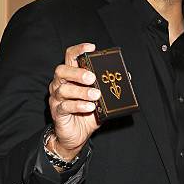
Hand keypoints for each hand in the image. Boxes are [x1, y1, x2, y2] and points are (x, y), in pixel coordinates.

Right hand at [48, 42, 101, 159]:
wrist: (76, 136)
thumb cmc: (87, 115)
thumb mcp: (101, 100)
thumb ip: (109, 88)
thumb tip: (126, 76)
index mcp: (70, 77)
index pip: (70, 57)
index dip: (79, 50)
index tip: (91, 47)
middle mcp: (60, 85)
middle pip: (62, 70)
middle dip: (77, 72)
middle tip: (92, 77)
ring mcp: (57, 99)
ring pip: (64, 89)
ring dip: (81, 91)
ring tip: (96, 95)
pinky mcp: (57, 112)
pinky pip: (65, 106)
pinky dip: (78, 105)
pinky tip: (90, 107)